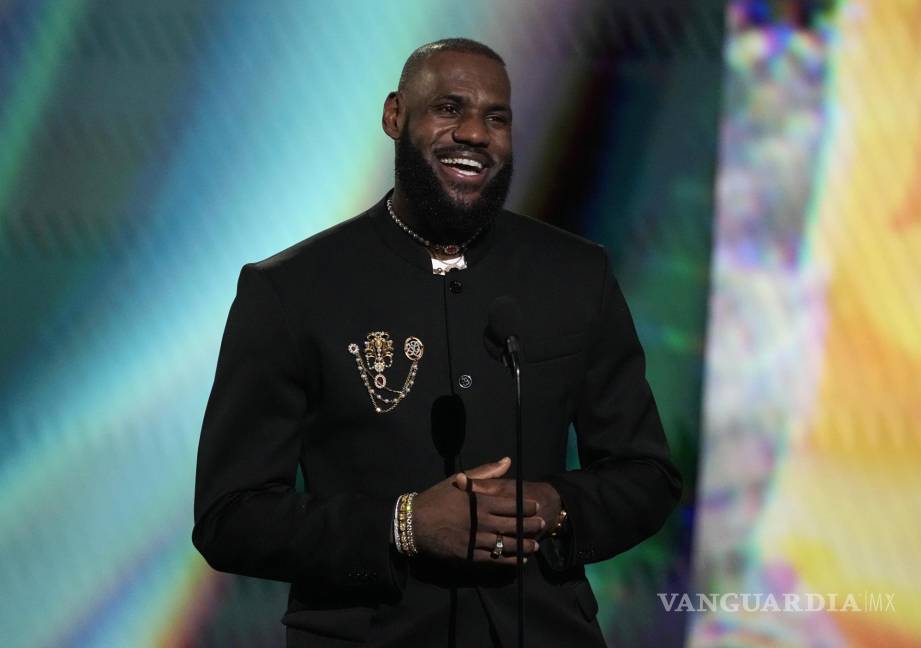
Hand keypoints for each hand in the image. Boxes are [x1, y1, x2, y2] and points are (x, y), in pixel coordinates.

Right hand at [412, 457, 543, 564]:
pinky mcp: (469, 556)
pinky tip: (519, 560)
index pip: (511, 505)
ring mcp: (475, 541)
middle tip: (542, 525)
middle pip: (513, 525)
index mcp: (479, 502)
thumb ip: (485, 473)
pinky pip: (494, 559)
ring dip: (524, 545)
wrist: (414, 524)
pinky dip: (509, 560)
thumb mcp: (458, 480)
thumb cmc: (436, 499)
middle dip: (530, 526)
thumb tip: (507, 461)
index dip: (527, 507)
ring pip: (506, 545)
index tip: (536, 507)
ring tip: (535, 546)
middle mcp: (480, 522)